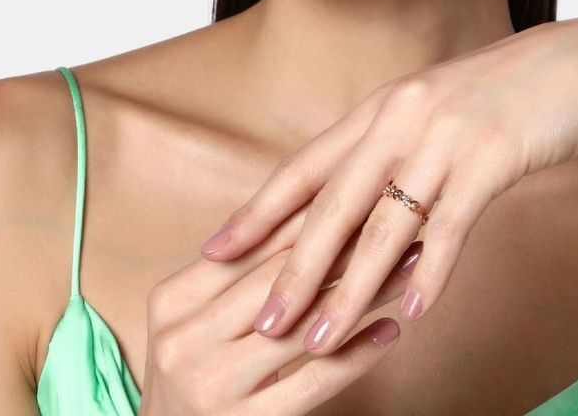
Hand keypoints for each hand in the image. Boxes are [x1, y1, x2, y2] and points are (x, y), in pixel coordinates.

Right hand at [139, 200, 421, 415]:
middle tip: (393, 221)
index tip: (353, 193)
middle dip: (341, 248)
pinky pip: (312, 382)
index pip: (248, 250)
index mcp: (172, 301)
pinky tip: (389, 331)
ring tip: (406, 269)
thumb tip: (297, 216)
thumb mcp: (193, 319)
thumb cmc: (193, 372)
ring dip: (362, 294)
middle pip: (277, 281)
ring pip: (302, 326)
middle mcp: (183, 338)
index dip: (304, 220)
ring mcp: (211, 384)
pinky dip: (355, 354)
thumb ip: (231, 278)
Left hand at [198, 15, 577, 356]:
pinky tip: (409, 312)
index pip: (300, 171)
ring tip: (320, 339)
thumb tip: (338, 208)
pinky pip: (451, 226)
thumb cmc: (487, 97)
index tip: (214, 250)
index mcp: (371, 114)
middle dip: (292, 270)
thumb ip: (378, 155)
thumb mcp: (418, 115)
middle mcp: (395, 122)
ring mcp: (440, 138)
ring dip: (349, 290)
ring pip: (383, 227)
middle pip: (330, 207)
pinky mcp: (489, 157)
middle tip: (261, 321)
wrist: (564, 65)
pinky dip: (428, 272)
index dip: (255, 213)